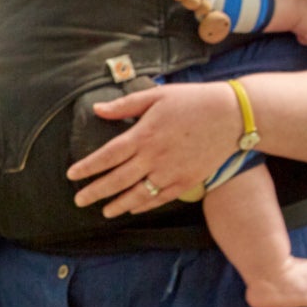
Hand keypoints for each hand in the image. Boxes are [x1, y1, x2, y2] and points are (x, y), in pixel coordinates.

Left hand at [69, 83, 245, 216]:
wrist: (234, 115)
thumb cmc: (193, 101)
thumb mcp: (158, 95)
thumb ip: (125, 105)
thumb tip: (97, 109)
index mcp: (144, 135)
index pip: (107, 156)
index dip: (87, 167)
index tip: (71, 174)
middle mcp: (154, 157)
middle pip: (117, 180)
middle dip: (94, 192)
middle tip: (79, 200)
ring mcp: (170, 172)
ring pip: (137, 195)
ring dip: (117, 204)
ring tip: (103, 211)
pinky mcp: (186, 181)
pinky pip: (159, 199)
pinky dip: (143, 205)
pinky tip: (132, 209)